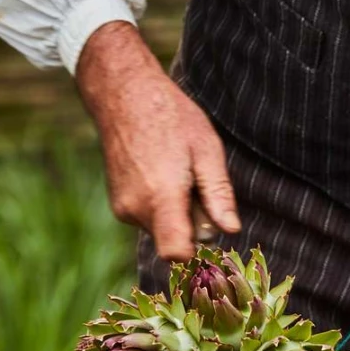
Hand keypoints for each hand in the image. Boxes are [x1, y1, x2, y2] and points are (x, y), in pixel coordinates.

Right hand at [76, 21, 240, 261]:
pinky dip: (164, 205)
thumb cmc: (172, 118)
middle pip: (176, 241)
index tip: (213, 229)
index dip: (199, 251)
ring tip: (180, 172)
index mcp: (161, 198)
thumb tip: (231, 230)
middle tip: (199, 183)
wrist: (124, 96)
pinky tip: (165, 172)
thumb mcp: (206, 151)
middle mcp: (136, 209)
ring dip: (179, 212)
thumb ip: (218, 195)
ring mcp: (123, 208)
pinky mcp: (118, 204)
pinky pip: (150, 217)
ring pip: (164, 229)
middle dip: (194, 223)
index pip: (177, 254)